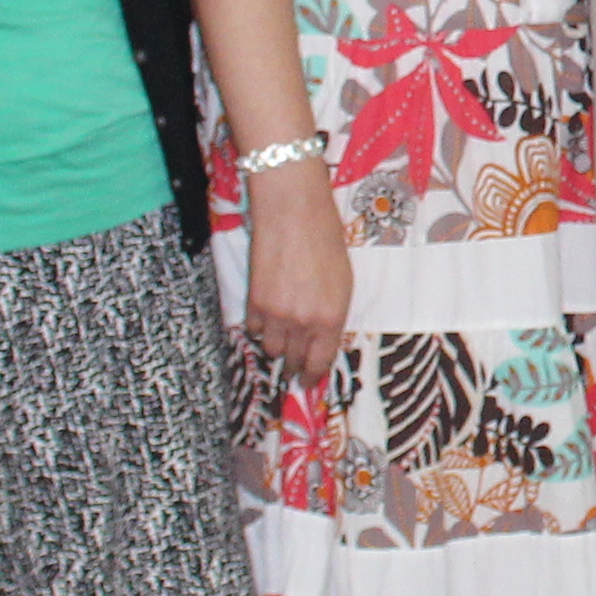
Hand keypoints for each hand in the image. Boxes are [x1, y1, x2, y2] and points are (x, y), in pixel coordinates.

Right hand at [239, 176, 355, 377]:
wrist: (293, 213)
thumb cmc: (326, 241)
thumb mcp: (343, 282)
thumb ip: (332, 314)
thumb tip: (323, 337)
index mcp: (331, 318)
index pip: (320, 362)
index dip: (313, 376)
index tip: (309, 382)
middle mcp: (303, 323)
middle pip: (294, 360)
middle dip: (295, 367)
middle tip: (294, 370)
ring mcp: (275, 314)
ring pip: (271, 348)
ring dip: (276, 346)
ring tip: (281, 340)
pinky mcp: (253, 301)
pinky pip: (252, 329)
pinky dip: (259, 327)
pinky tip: (265, 319)